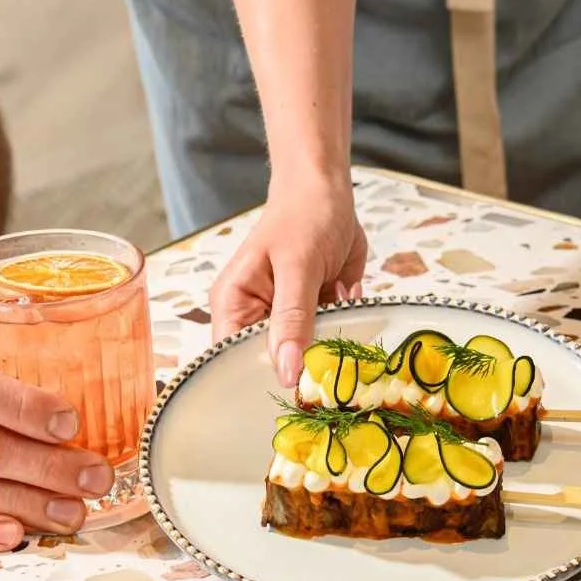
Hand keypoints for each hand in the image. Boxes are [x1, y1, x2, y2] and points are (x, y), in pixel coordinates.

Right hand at [209, 180, 367, 384]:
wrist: (327, 188)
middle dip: (303, 365)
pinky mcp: (312, 313)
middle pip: (271, 363)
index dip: (259, 380)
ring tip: (341, 317)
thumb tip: (287, 373)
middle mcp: (255, 316)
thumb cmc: (302, 216)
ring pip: (305, 354)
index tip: (295, 393)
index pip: (233, 360)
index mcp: (233, 305)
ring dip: (329, 346)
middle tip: (332, 362)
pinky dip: (343, 328)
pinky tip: (347, 297)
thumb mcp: (298, 267)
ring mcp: (285, 317)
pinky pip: (328, 337)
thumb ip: (292, 319)